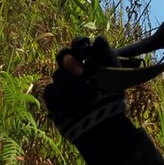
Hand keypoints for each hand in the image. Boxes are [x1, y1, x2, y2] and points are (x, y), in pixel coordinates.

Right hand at [43, 36, 139, 164]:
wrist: (103, 126)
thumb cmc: (111, 99)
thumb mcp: (113, 75)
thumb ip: (106, 55)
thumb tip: (98, 38)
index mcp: (88, 62)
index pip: (77, 45)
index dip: (78, 43)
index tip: (83, 45)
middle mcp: (73, 71)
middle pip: (62, 56)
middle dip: (71, 62)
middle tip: (81, 72)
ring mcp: (62, 85)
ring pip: (57, 75)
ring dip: (72, 86)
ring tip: (85, 99)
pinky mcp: (53, 101)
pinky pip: (51, 91)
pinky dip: (63, 99)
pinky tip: (73, 107)